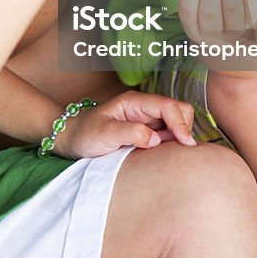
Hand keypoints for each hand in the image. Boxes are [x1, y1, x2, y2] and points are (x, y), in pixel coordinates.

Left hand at [54, 90, 196, 158]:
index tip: (185, 144)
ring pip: (176, 122)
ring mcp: (146, 119)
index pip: (168, 106)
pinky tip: (162, 155)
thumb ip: (130, 133)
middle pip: (179, 110)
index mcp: (135, 102)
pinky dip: (172, 143)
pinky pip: (168, 134)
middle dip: (183, 128)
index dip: (180, 123)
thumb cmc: (84, 134)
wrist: (71, 138)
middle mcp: (144, 107)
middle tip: (175, 150)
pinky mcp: (146, 130)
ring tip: (167, 154)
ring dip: (178, 137)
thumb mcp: (104, 134)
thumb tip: (156, 138)